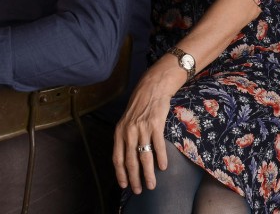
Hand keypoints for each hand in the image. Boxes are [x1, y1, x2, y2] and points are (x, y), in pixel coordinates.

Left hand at [113, 59, 178, 193]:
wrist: (151, 89)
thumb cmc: (138, 108)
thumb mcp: (126, 122)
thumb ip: (125, 139)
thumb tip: (127, 160)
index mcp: (119, 132)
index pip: (117, 157)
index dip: (120, 173)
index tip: (124, 185)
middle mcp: (129, 131)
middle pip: (130, 160)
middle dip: (134, 178)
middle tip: (138, 190)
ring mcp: (142, 128)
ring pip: (144, 156)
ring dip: (148, 174)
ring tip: (151, 185)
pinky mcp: (155, 124)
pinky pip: (158, 145)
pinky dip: (161, 158)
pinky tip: (163, 168)